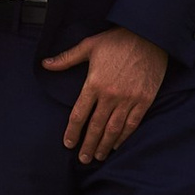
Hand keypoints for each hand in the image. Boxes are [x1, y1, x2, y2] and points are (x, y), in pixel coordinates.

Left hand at [41, 25, 167, 163]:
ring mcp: (129, 99)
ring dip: (104, 145)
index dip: (72, 131)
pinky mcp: (144, 100)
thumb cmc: (117, 40)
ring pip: (114, 129)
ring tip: (98, 156)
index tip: (68, 144)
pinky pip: (132, 124)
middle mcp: (111, 95)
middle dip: (88, 145)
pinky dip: (124, 137)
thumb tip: (45, 64)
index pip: (79, 114)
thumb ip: (66, 58)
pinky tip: (116, 145)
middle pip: (95, 127)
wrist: (149, 35)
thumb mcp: (89, 45)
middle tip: (83, 158)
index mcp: (94, 83)